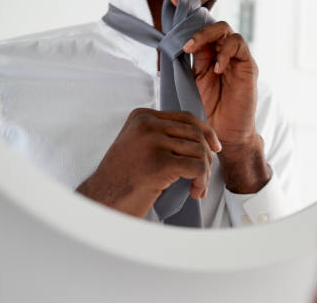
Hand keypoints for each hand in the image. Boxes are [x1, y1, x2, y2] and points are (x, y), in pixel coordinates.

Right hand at [76, 108, 221, 217]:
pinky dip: (201, 181)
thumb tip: (200, 136)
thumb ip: (161, 135)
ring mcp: (152, 142)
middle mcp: (147, 124)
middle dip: (206, 157)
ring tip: (197, 187)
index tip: (215, 148)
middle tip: (203, 178)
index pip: (186, 118)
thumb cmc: (122, 179)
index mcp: (142, 117)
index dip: (206, 133)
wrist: (101, 201)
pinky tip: (194, 192)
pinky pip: (196, 168)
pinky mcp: (159, 163)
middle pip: (195, 134)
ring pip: (199, 151)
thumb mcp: (138, 146)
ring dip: (204, 173)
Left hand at [171, 0, 270, 193]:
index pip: (197, 27)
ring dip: (208, 36)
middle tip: (183, 42)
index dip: (186, 11)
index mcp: (204, 54)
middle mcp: (220, 52)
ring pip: (226, 30)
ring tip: (193, 51)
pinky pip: (239, 45)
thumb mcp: (189, 83)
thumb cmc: (206, 111)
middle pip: (212, 24)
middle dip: (196, 26)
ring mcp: (235, 58)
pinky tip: (217, 68)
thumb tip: (171, 41)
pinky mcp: (248, 66)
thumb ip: (185, 61)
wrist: (224, 133)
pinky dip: (226, 52)